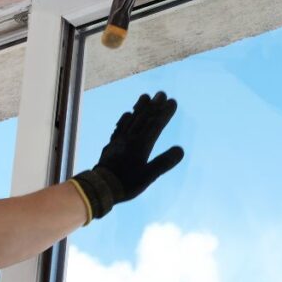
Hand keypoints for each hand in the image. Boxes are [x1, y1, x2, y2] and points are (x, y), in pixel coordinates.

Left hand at [70, 92, 184, 221]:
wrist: (100, 187)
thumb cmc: (127, 183)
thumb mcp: (149, 176)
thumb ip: (164, 162)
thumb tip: (180, 150)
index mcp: (141, 144)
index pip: (155, 125)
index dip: (164, 113)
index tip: (172, 102)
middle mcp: (130, 138)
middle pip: (144, 118)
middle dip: (154, 105)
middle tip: (161, 93)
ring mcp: (119, 140)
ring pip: (131, 119)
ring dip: (140, 107)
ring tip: (146, 96)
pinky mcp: (111, 144)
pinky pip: (120, 127)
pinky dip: (125, 118)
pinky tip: (127, 114)